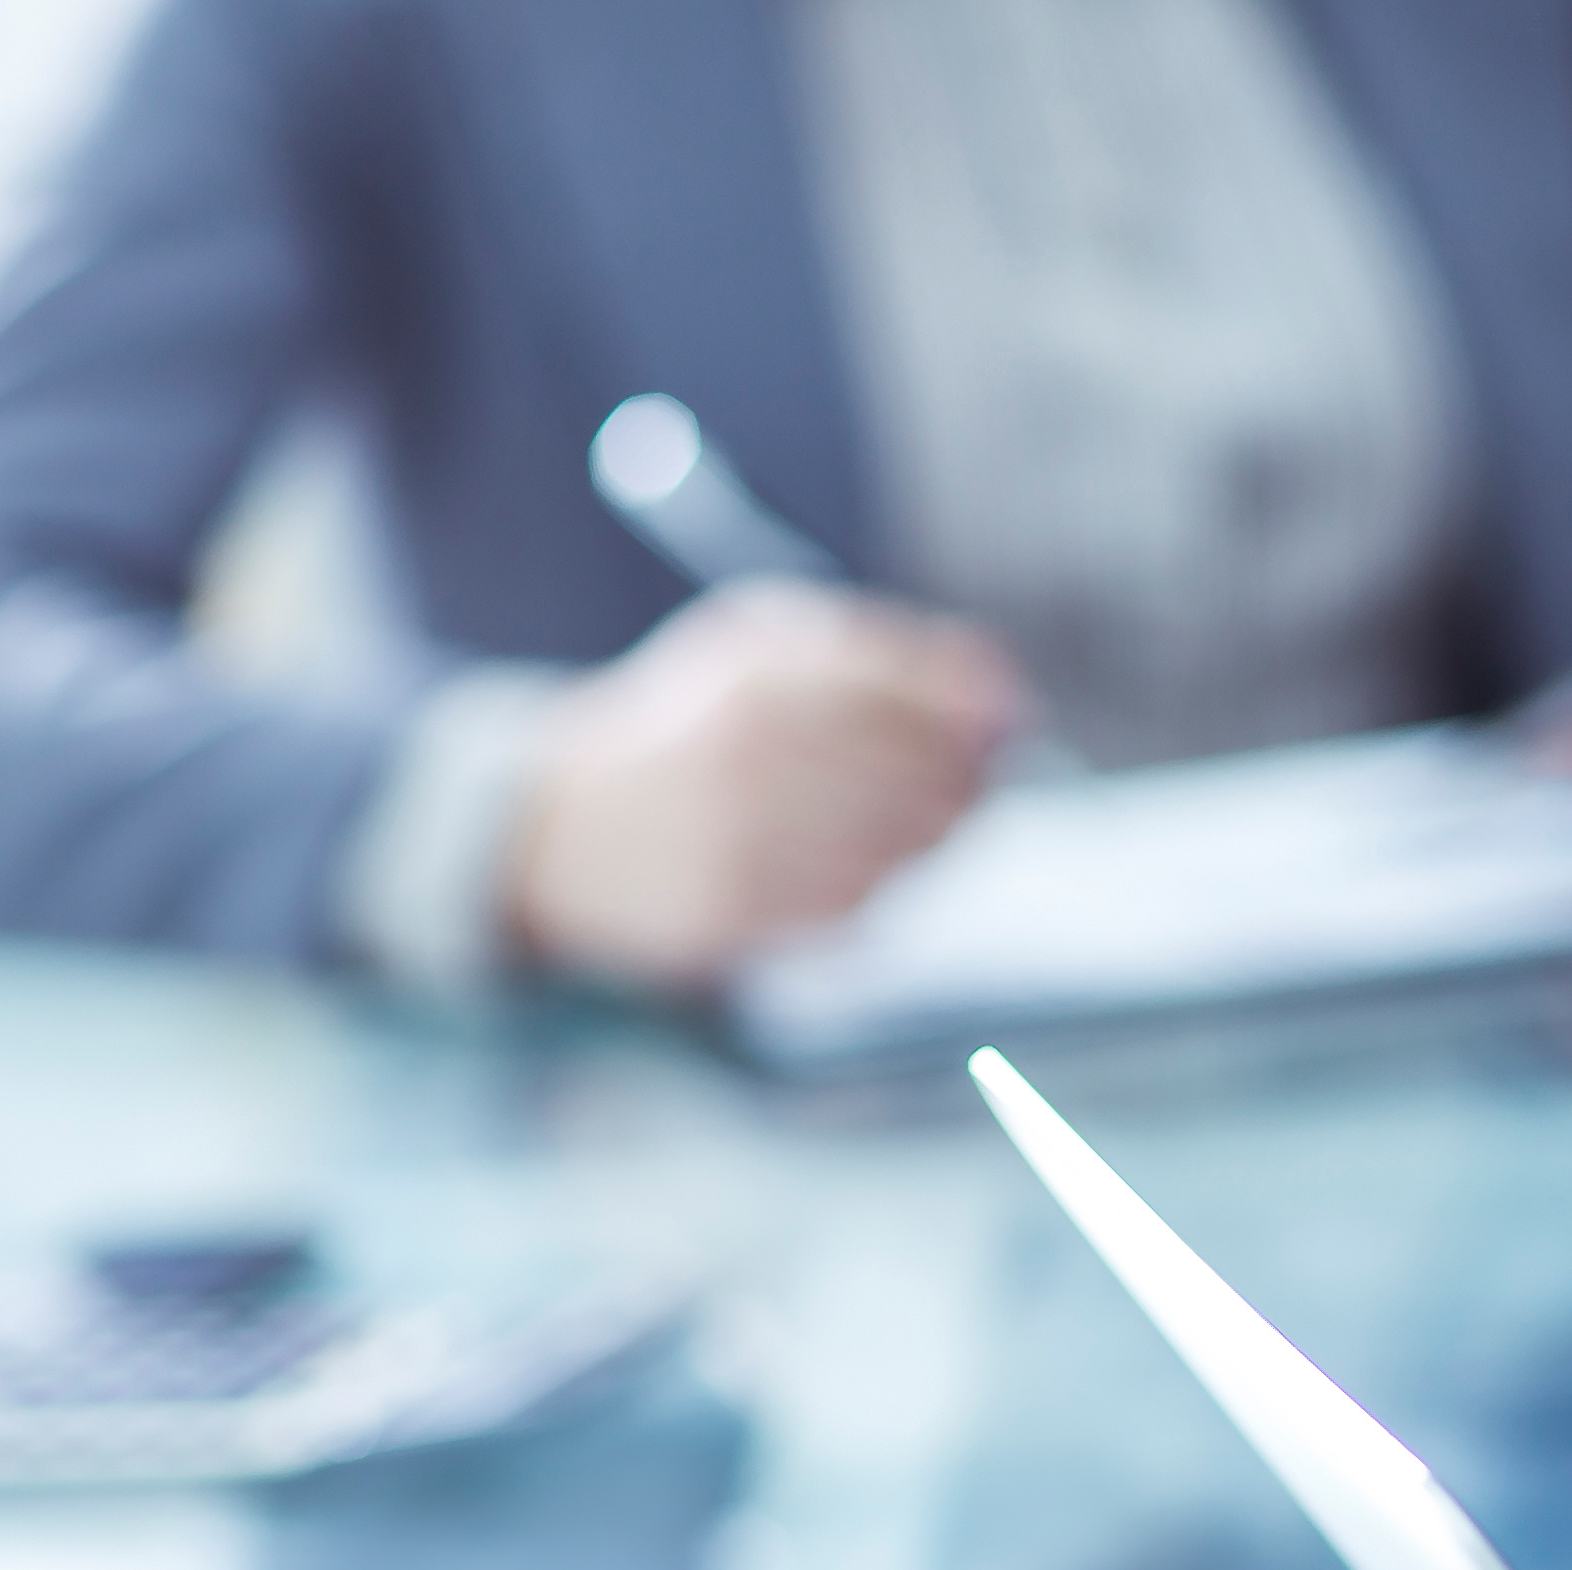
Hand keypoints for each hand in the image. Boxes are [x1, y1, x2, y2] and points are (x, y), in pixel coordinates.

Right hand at [504, 582, 1019, 985]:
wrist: (565, 831)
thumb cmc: (688, 726)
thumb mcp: (758, 647)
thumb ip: (878, 650)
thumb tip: (998, 683)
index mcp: (758, 678)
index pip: (916, 692)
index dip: (981, 705)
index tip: (1006, 712)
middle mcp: (752, 760)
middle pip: (925, 775)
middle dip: (971, 773)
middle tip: (978, 770)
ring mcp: (747, 845)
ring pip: (907, 848)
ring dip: (936, 831)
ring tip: (920, 811)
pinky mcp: (745, 919)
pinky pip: (865, 903)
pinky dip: (888, 881)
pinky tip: (864, 855)